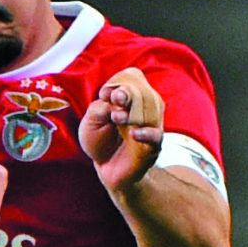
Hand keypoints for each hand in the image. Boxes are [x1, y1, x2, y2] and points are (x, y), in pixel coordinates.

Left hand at [77, 67, 163, 194]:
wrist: (108, 168)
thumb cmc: (99, 140)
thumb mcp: (91, 122)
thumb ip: (99, 108)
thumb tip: (113, 100)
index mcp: (128, 98)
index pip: (133, 77)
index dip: (120, 81)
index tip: (104, 94)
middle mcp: (143, 108)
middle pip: (144, 92)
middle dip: (128, 93)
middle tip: (115, 99)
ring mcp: (150, 126)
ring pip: (151, 111)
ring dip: (133, 112)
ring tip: (116, 117)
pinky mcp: (152, 146)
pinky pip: (156, 136)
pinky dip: (146, 133)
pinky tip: (134, 133)